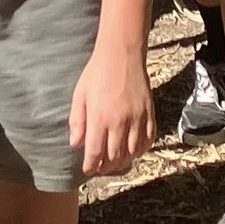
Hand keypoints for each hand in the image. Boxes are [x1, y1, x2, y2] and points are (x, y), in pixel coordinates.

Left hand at [70, 43, 155, 177]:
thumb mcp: (80, 95)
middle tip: (100, 168)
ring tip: (115, 163)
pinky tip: (132, 151)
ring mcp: (137, 118)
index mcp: (100, 117)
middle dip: (106, 167)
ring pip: (132, 152)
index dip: (91, 165)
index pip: (95, 152)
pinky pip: (148, 140)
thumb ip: (77, 121)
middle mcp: (120, 121)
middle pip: (114, 157)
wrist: (121, 54)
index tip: (88, 169)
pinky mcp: (149, 114)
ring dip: (123, 162)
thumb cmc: (97, 73)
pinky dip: (140, 150)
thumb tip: (75, 144)